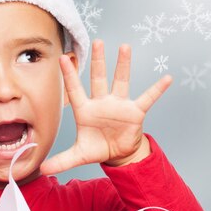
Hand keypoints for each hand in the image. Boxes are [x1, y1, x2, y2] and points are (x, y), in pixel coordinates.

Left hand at [39, 39, 172, 174]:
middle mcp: (102, 103)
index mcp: (86, 110)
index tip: (62, 57)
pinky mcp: (135, 112)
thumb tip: (42, 169)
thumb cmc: (97, 148)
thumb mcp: (79, 155)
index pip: (75, 90)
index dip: (69, 75)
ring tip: (125, 47)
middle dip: (98, 61)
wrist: (118, 154)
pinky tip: (167, 78)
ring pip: (121, 81)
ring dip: (123, 65)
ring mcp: (119, 105)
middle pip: (99, 79)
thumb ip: (61, 160)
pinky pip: (148, 98)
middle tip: (97, 42)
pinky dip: (157, 89)